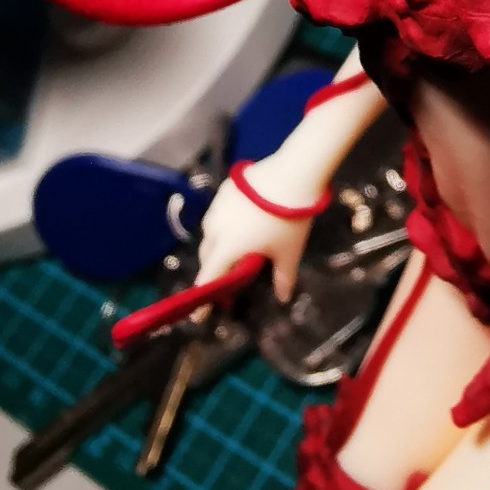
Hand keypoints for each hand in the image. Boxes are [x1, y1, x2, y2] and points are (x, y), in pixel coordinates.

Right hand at [196, 168, 311, 302]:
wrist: (291, 174)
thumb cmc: (288, 220)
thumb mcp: (289, 252)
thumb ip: (283, 277)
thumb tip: (283, 298)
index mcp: (227, 248)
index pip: (208, 279)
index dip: (203, 299)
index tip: (198, 315)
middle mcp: (215, 229)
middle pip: (208, 256)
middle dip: (214, 269)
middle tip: (229, 276)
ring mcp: (217, 206)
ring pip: (211, 233)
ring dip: (218, 245)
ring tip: (238, 247)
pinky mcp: (224, 190)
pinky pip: (218, 213)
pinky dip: (225, 223)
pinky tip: (242, 221)